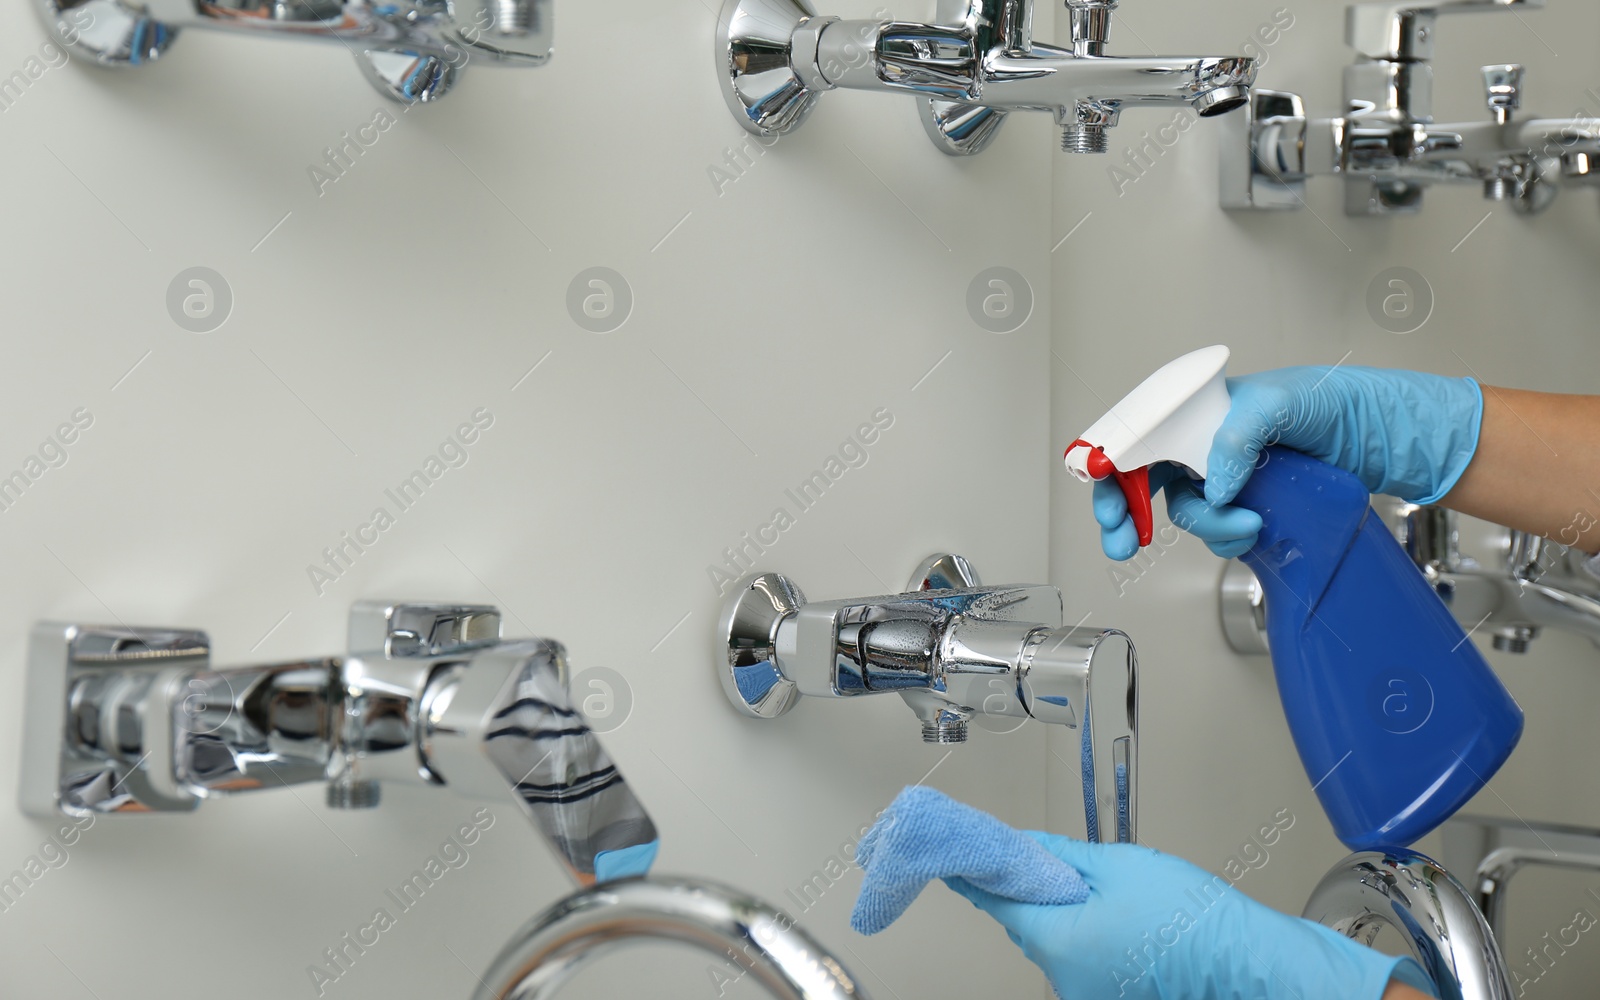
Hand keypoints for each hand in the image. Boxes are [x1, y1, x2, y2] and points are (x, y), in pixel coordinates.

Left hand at [943, 832, 1435, 999]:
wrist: (1252, 967)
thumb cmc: (1194, 920)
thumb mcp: (1118, 866)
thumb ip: (1057, 858)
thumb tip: (1018, 849)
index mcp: (1054, 939)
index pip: (990, 896)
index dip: (965, 868)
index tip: (941, 850)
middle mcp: (1061, 976)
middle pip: (1027, 920)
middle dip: (1038, 890)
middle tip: (1073, 866)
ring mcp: (1086, 993)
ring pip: (1058, 940)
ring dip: (1072, 915)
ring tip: (1127, 901)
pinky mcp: (1110, 997)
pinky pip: (1085, 959)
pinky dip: (1095, 937)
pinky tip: (1133, 925)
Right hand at [1091, 366, 1482, 560]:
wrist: (1377, 437)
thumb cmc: (1330, 401)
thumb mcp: (1281, 403)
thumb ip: (1238, 437)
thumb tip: (1215, 485)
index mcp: (1195, 411)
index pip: (1136, 435)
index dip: (1109, 466)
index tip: (1103, 493)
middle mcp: (1200, 443)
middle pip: (1141, 480)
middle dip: (1126, 513)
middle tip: (1121, 540)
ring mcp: (1220, 478)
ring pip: (1183, 513)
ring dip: (1207, 528)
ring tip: (1247, 526)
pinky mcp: (1244, 507)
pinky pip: (1217, 533)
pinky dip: (1229, 540)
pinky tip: (1255, 531)